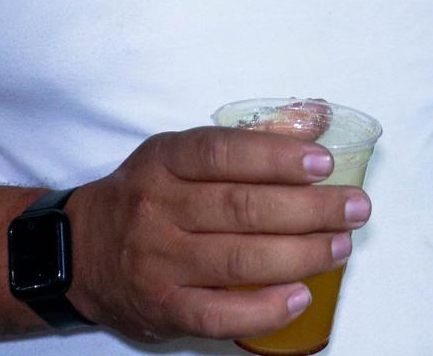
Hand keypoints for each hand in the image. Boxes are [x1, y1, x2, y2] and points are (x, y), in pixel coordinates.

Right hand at [66, 126, 367, 342]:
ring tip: (341, 245)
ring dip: (301, 253)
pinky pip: (219, 313)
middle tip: (355, 207)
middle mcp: (157, 209)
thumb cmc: (145, 197)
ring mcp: (157, 263)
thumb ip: (245, 140)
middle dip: (309, 208)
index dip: (277, 156)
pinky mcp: (162, 309)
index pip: (222, 153)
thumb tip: (316, 118)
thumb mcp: (178, 155)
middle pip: (241, 207)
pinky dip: (265, 308)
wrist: (76, 254)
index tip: (325, 161)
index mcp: (163, 161)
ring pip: (238, 259)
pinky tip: (301, 296)